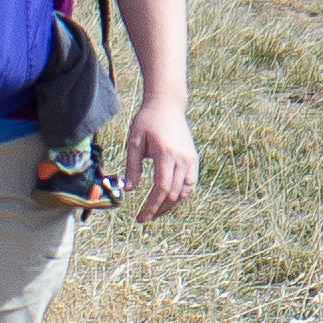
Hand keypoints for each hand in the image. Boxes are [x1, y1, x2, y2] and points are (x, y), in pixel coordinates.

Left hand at [124, 95, 198, 224]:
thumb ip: (132, 166)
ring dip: (171, 204)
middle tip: (145, 218)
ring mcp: (191, 159)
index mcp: (166, 155)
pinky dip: (181, 195)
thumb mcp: (134, 141)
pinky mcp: (193, 159)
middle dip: (159, 209)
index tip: (141, 218)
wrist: (167, 105)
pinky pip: (191, 184)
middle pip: (174, 194)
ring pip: (185, 192)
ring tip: (156, 211)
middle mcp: (182, 159)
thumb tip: (129, 189)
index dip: (152, 207)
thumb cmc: (147, 121)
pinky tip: (168, 199)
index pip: (162, 189)